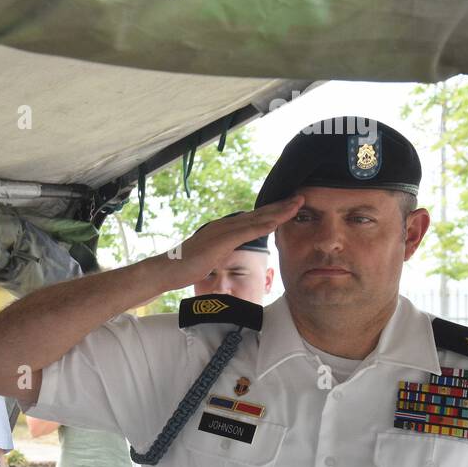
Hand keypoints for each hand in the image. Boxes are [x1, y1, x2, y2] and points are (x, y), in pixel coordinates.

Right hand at [158, 196, 301, 289]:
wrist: (167, 269)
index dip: (272, 212)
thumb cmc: (185, 267)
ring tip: (297, 202)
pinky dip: (266, 223)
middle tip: (300, 197)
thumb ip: (220, 251)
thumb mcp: (208, 257)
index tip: (288, 207)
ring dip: (279, 210)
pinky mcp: (223, 240)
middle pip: (259, 213)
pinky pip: (250, 230)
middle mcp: (225, 225)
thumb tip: (224, 253)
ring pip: (258, 218)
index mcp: (223, 229)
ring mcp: (224, 230)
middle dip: (281, 205)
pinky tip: (279, 220)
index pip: (253, 218)